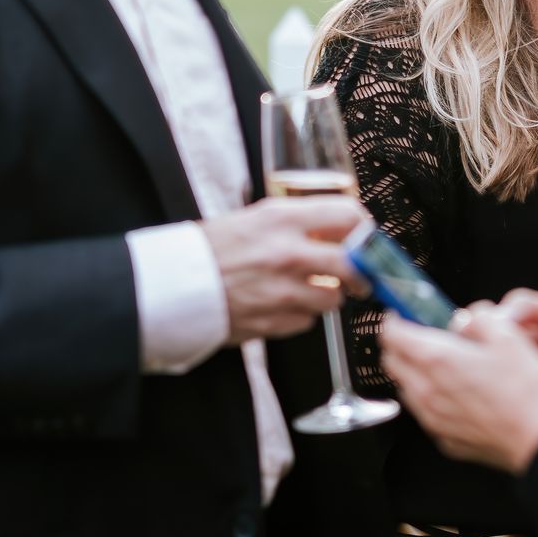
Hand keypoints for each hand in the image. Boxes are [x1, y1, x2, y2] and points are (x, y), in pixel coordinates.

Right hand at [199, 197, 362, 342]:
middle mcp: (288, 252)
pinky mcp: (274, 321)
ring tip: (310, 289)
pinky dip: (302, 315)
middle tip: (360, 276)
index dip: (363, 227)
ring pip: (333, 298)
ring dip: (328, 295)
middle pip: (353, 264)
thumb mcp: (256, 217)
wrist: (173, 284)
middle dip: (362, 273)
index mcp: (282, 218)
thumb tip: (337, 230)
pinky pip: (307, 321)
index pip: (348, 215)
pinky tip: (283, 304)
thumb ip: (297, 222)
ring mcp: (283, 290)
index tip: (364, 236)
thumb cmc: (210, 248)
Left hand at [381, 304, 537, 473]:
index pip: (393, 335)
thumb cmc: (526, 392)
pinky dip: (430, 398)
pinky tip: (454, 394)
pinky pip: (425, 413)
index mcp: (438, 359)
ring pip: (406, 389)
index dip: (394, 320)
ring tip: (439, 365)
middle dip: (399, 346)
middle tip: (418, 336)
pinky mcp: (444, 438)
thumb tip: (468, 316)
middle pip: (392, 362)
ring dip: (413, 373)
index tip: (401, 314)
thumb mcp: (509, 337)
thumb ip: (481, 318)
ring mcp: (433, 418)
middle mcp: (427, 390)